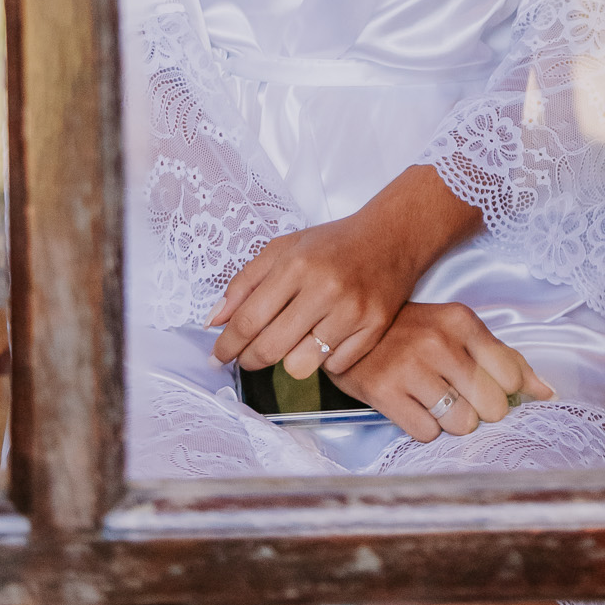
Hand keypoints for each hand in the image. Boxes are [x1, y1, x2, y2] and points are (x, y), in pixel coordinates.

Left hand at [208, 166, 480, 378]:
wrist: (391, 237)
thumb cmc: (331, 245)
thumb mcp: (284, 249)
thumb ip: (244, 283)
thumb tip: (213, 322)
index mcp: (296, 264)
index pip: (248, 319)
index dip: (227, 345)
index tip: (218, 356)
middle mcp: (324, 287)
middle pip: (270, 348)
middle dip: (251, 360)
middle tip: (247, 358)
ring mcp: (351, 310)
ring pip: (301, 366)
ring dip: (291, 360)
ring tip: (294, 342)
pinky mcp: (374, 328)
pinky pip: (335, 367)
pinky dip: (326, 359)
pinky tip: (327, 337)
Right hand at [334, 301, 552, 442]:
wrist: (347, 329)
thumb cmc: (411, 332)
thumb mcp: (457, 330)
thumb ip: (504, 358)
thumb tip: (546, 392)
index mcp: (462, 322)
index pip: (513, 376)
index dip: (503, 391)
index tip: (486, 386)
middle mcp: (439, 342)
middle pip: (492, 407)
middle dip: (479, 409)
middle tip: (455, 394)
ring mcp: (411, 368)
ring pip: (461, 424)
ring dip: (450, 421)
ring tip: (431, 399)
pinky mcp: (385, 393)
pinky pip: (427, 433)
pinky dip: (422, 427)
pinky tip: (410, 405)